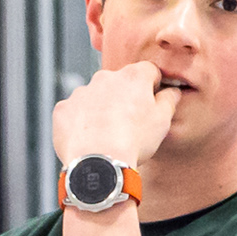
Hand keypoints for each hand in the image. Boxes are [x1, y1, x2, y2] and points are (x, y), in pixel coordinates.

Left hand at [51, 62, 181, 169]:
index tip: (152, 102)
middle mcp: (105, 78)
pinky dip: (80, 123)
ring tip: (106, 136)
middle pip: (118, 83)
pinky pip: (74, 112)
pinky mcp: (63, 109)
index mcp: (133, 77)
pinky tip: (88, 140)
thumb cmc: (134, 142)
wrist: (98, 163)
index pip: (148, 72)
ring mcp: (81, 92)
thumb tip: (172, 92)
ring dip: (100, 110)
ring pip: (94, 97)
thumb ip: (169, 101)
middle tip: (128, 125)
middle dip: (124, 98)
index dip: (152, 87)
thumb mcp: (162, 122)